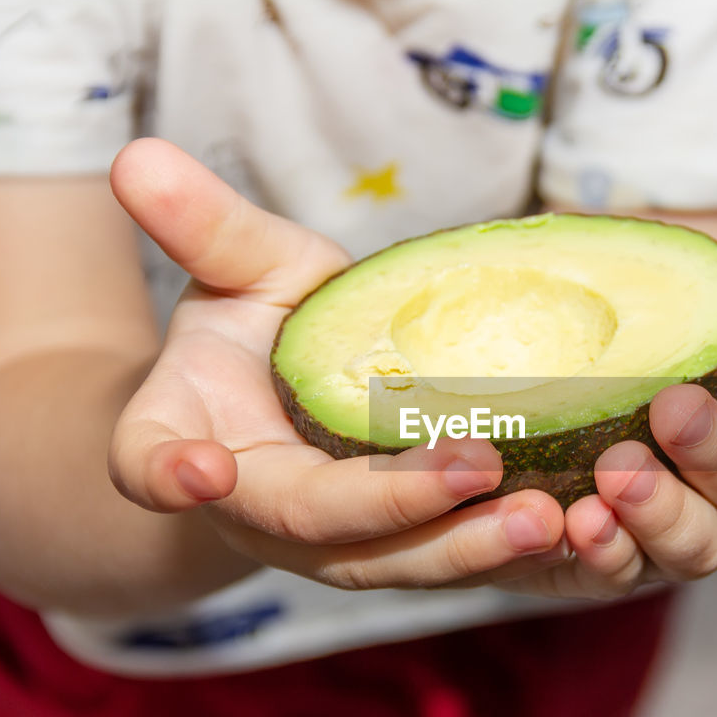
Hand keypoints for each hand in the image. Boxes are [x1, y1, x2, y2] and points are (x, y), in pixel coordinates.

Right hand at [108, 139, 570, 590]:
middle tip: (481, 468)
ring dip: (470, 547)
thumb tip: (139, 153)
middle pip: (314, 527)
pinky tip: (577, 524)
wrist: (284, 400)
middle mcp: (258, 513)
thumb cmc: (256, 329)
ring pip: (394, 563)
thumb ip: (202, 227)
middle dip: (394, 507)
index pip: (149, 464)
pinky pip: (446, 557)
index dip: (167, 472)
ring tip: (551, 519)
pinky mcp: (397, 549)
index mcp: (188, 444)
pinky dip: (504, 549)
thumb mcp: (236, 270)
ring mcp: (331, 543)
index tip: (199, 469)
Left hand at [492, 225, 716, 598]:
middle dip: (716, 447)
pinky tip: (573, 520)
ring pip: (697, 546)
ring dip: (662, 512)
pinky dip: (604, 551)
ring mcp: (662, 529)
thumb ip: (710, 272)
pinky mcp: (600, 563)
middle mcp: (715, 479)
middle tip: (671, 410)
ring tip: (614, 475)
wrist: (493, 374)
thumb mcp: (636, 280)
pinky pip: (616, 576)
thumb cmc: (590, 320)